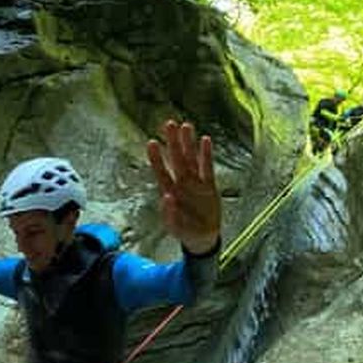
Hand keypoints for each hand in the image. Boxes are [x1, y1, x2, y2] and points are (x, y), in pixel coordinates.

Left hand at [147, 120, 220, 254]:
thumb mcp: (174, 228)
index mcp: (170, 192)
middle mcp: (181, 184)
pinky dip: (206, 155)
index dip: (157, 158)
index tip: (152, 143)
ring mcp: (195, 183)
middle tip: (169, 124)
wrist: (203, 238)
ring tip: (186, 126)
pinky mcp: (209, 186)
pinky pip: (207, 168)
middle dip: (173, 142)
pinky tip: (205, 141)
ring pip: (191, 159)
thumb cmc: (185, 231)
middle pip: (176, 159)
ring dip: (188, 143)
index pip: (161, 172)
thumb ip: (170, 214)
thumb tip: (167, 197)